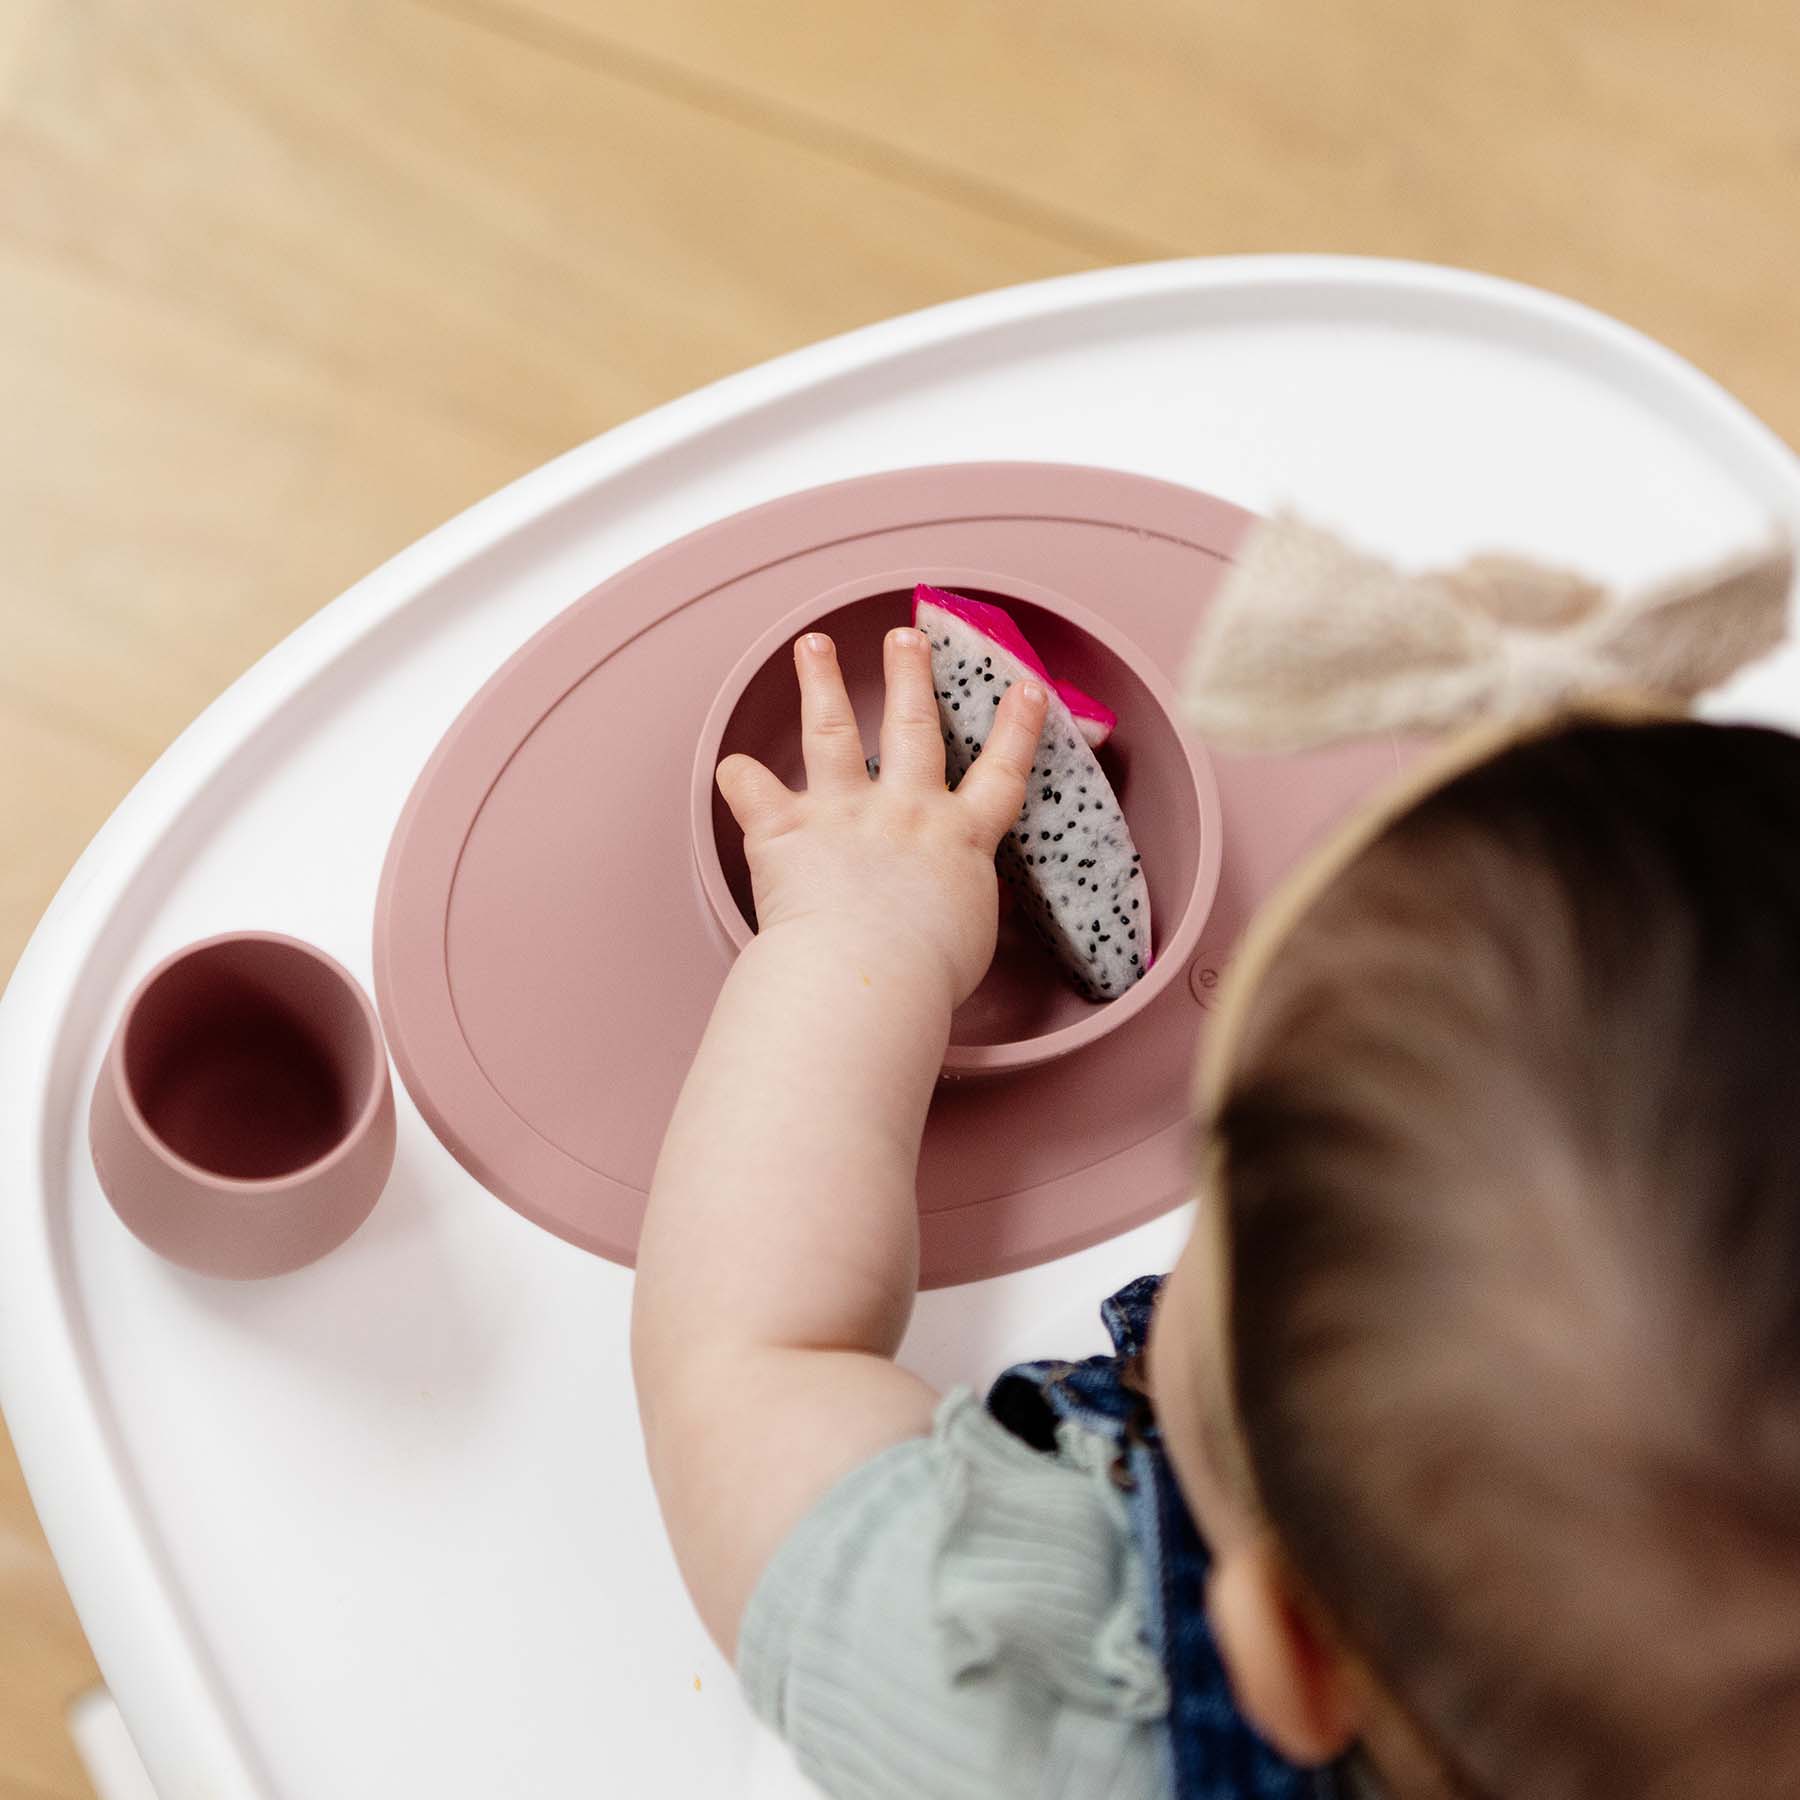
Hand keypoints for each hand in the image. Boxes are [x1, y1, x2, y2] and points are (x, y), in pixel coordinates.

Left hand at [717, 627, 1048, 1004]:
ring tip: (813, 645)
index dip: (1017, 728)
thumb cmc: (924, 976)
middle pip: (912, 727)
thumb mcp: (970, 936)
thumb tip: (952, 907)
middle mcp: (904, 811)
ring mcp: (844, 813)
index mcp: (959, 839)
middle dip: (910, 675)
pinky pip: (751, 793)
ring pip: (831, 732)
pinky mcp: (786, 831)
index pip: (1001, 774)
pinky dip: (738, 779)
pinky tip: (729, 765)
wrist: (868, 977)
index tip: (1024, 687)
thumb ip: (962, 903)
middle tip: (906, 636)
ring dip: (821, 683)